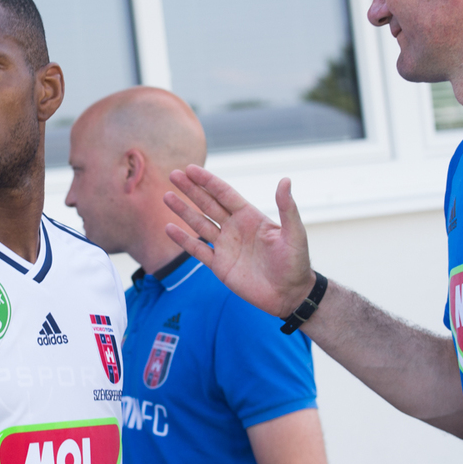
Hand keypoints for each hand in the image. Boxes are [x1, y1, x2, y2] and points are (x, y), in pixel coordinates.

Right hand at [163, 168, 313, 319]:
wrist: (290, 295)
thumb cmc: (296, 263)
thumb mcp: (294, 233)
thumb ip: (287, 208)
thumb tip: (285, 180)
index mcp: (250, 217)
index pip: (225, 194)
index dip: (208, 181)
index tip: (190, 169)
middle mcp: (235, 228)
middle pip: (208, 204)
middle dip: (191, 190)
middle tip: (173, 174)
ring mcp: (226, 247)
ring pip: (199, 224)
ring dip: (183, 211)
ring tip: (167, 196)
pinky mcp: (219, 266)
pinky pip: (197, 250)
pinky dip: (183, 240)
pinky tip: (169, 228)